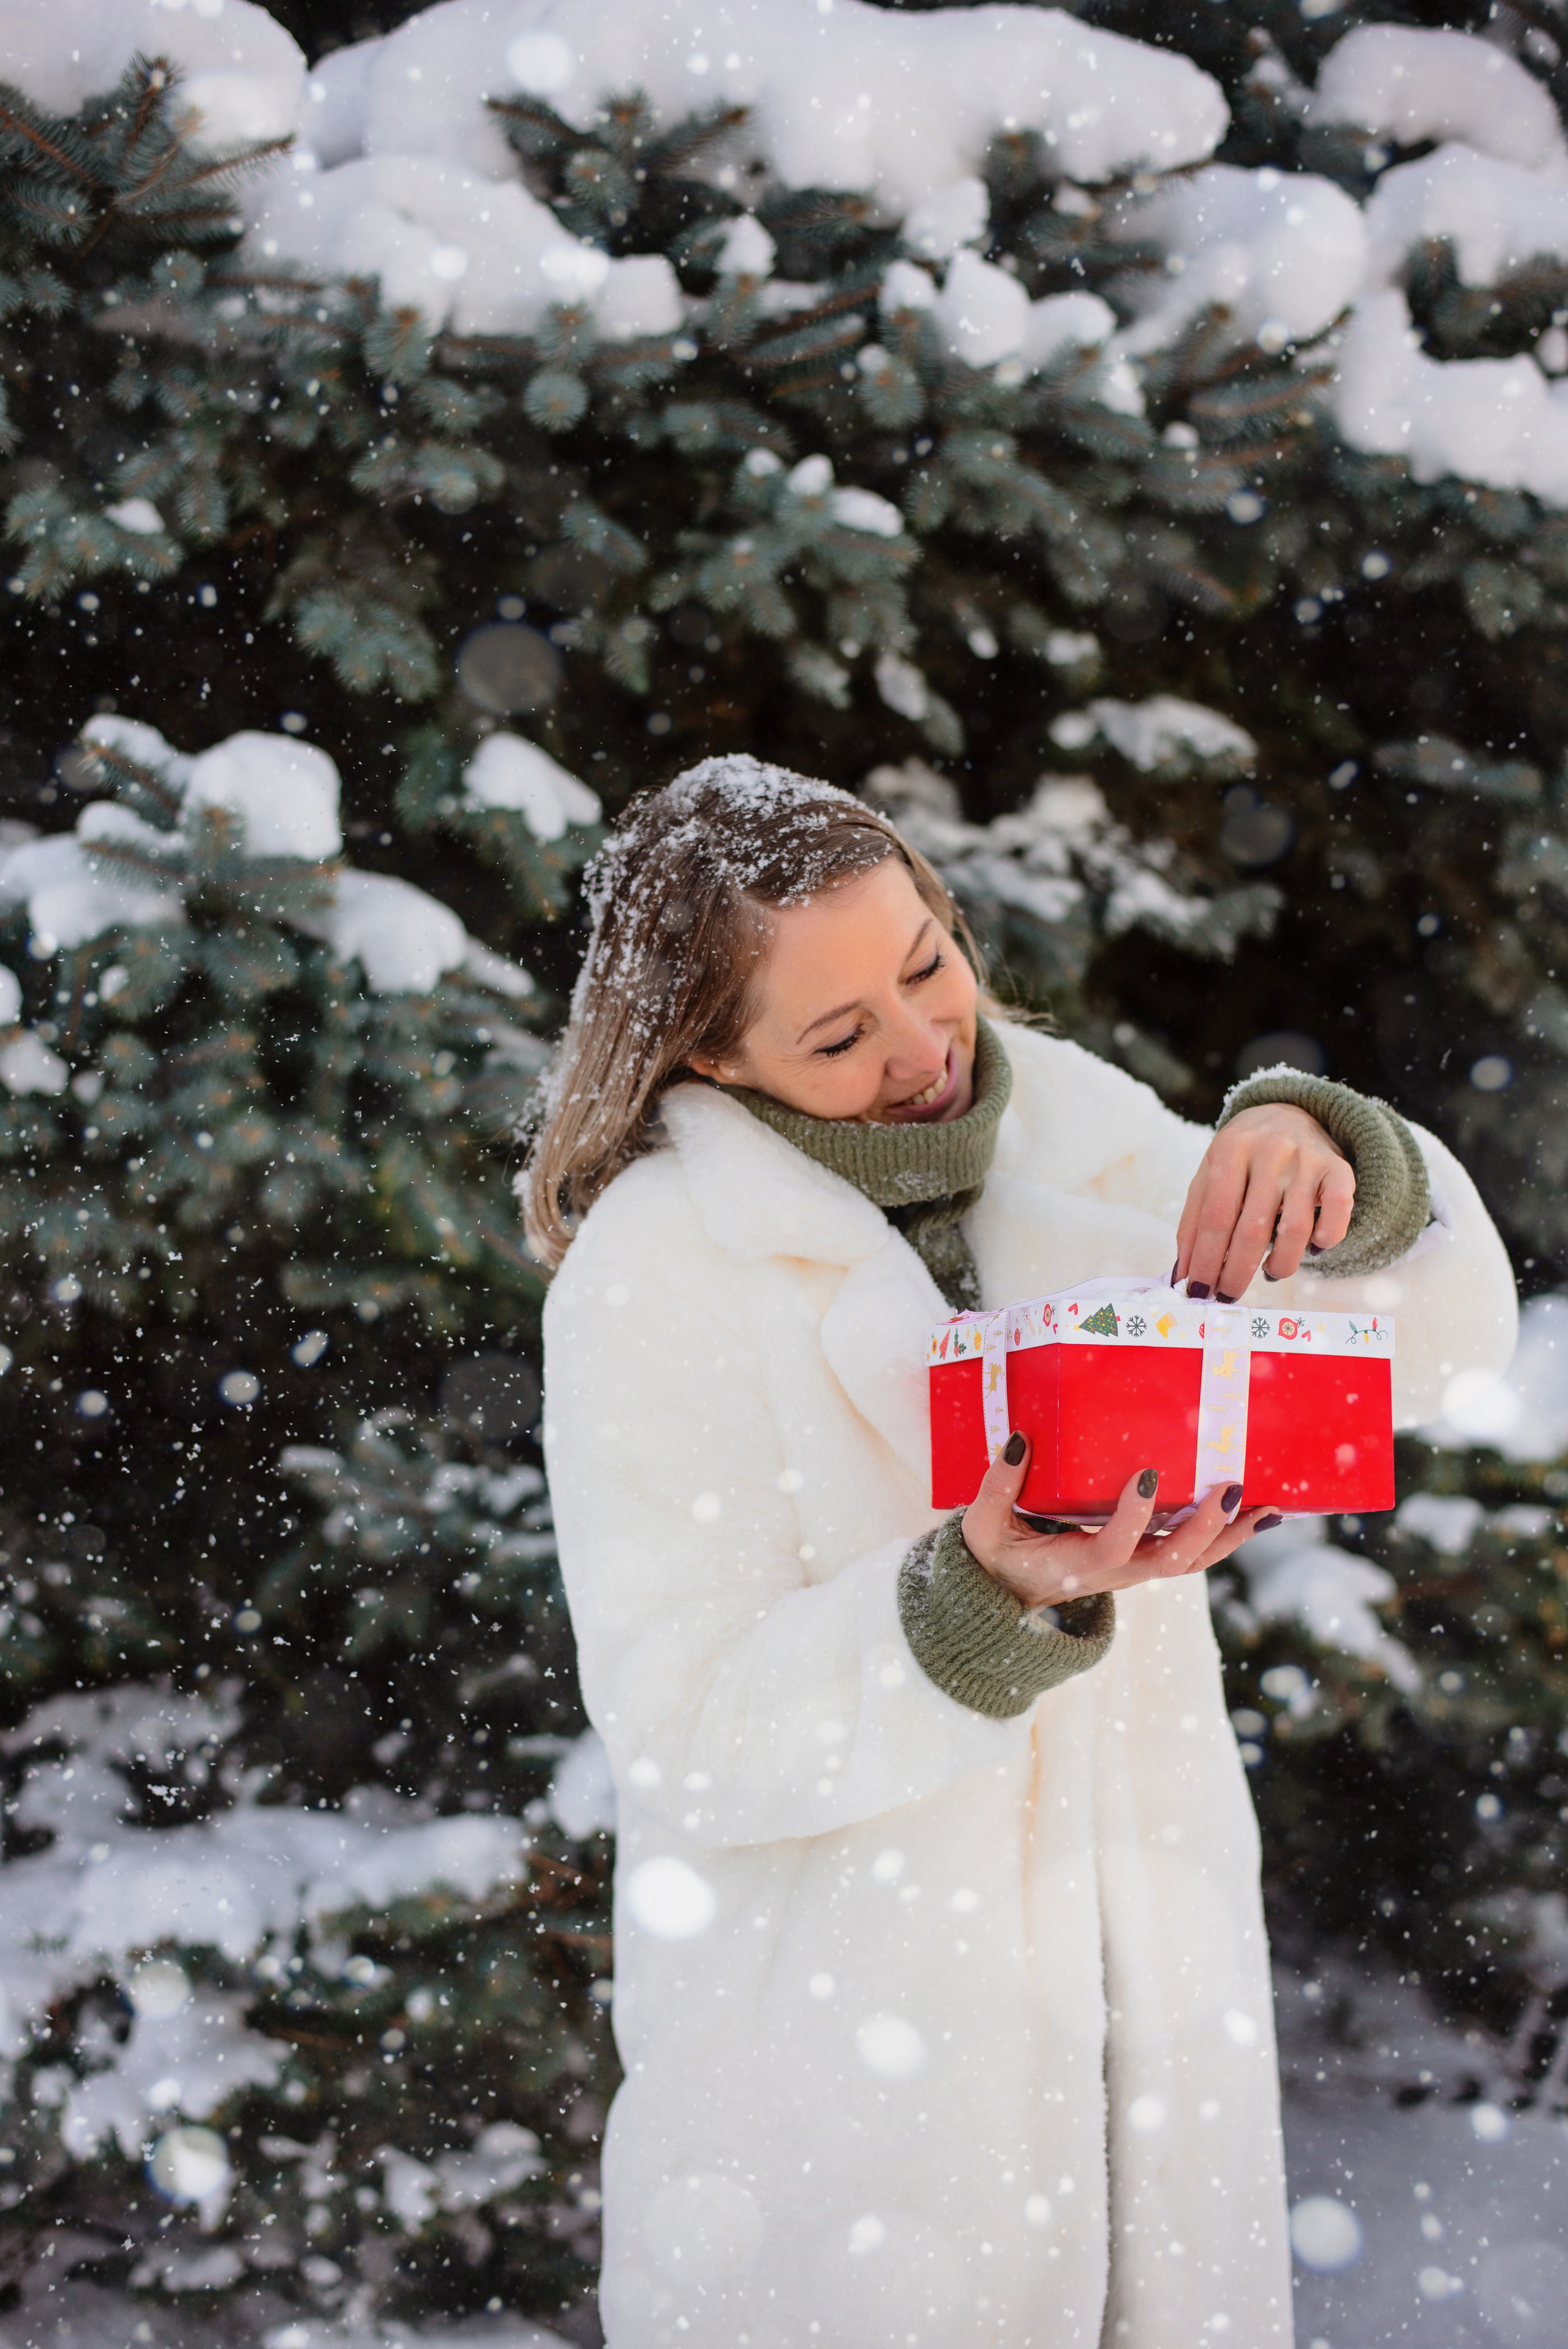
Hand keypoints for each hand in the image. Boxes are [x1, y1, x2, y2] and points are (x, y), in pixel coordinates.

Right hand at [961, 1436, 1276, 1609]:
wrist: (1007, 1597)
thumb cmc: (995, 1557)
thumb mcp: (982, 1527)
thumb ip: (997, 1486)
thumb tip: (1020, 1439)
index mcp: (1076, 1564)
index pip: (1113, 1547)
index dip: (1132, 1518)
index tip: (1145, 1474)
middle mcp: (1114, 1573)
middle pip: (1171, 1562)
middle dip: (1204, 1527)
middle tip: (1229, 1489)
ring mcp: (1134, 1570)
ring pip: (1191, 1563)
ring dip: (1230, 1537)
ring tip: (1266, 1508)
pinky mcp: (1144, 1563)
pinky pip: (1192, 1555)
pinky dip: (1226, 1537)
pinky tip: (1257, 1514)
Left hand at [1174, 1102, 1353, 1300]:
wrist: (1290, 1113)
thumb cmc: (1242, 1157)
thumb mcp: (1209, 1176)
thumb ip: (1193, 1223)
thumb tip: (1182, 1276)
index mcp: (1230, 1149)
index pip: (1215, 1218)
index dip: (1206, 1261)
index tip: (1198, 1291)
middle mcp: (1270, 1151)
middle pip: (1252, 1229)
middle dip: (1236, 1274)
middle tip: (1229, 1296)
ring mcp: (1307, 1159)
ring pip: (1295, 1228)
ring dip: (1280, 1265)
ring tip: (1269, 1273)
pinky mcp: (1339, 1169)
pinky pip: (1338, 1212)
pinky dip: (1326, 1238)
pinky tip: (1311, 1249)